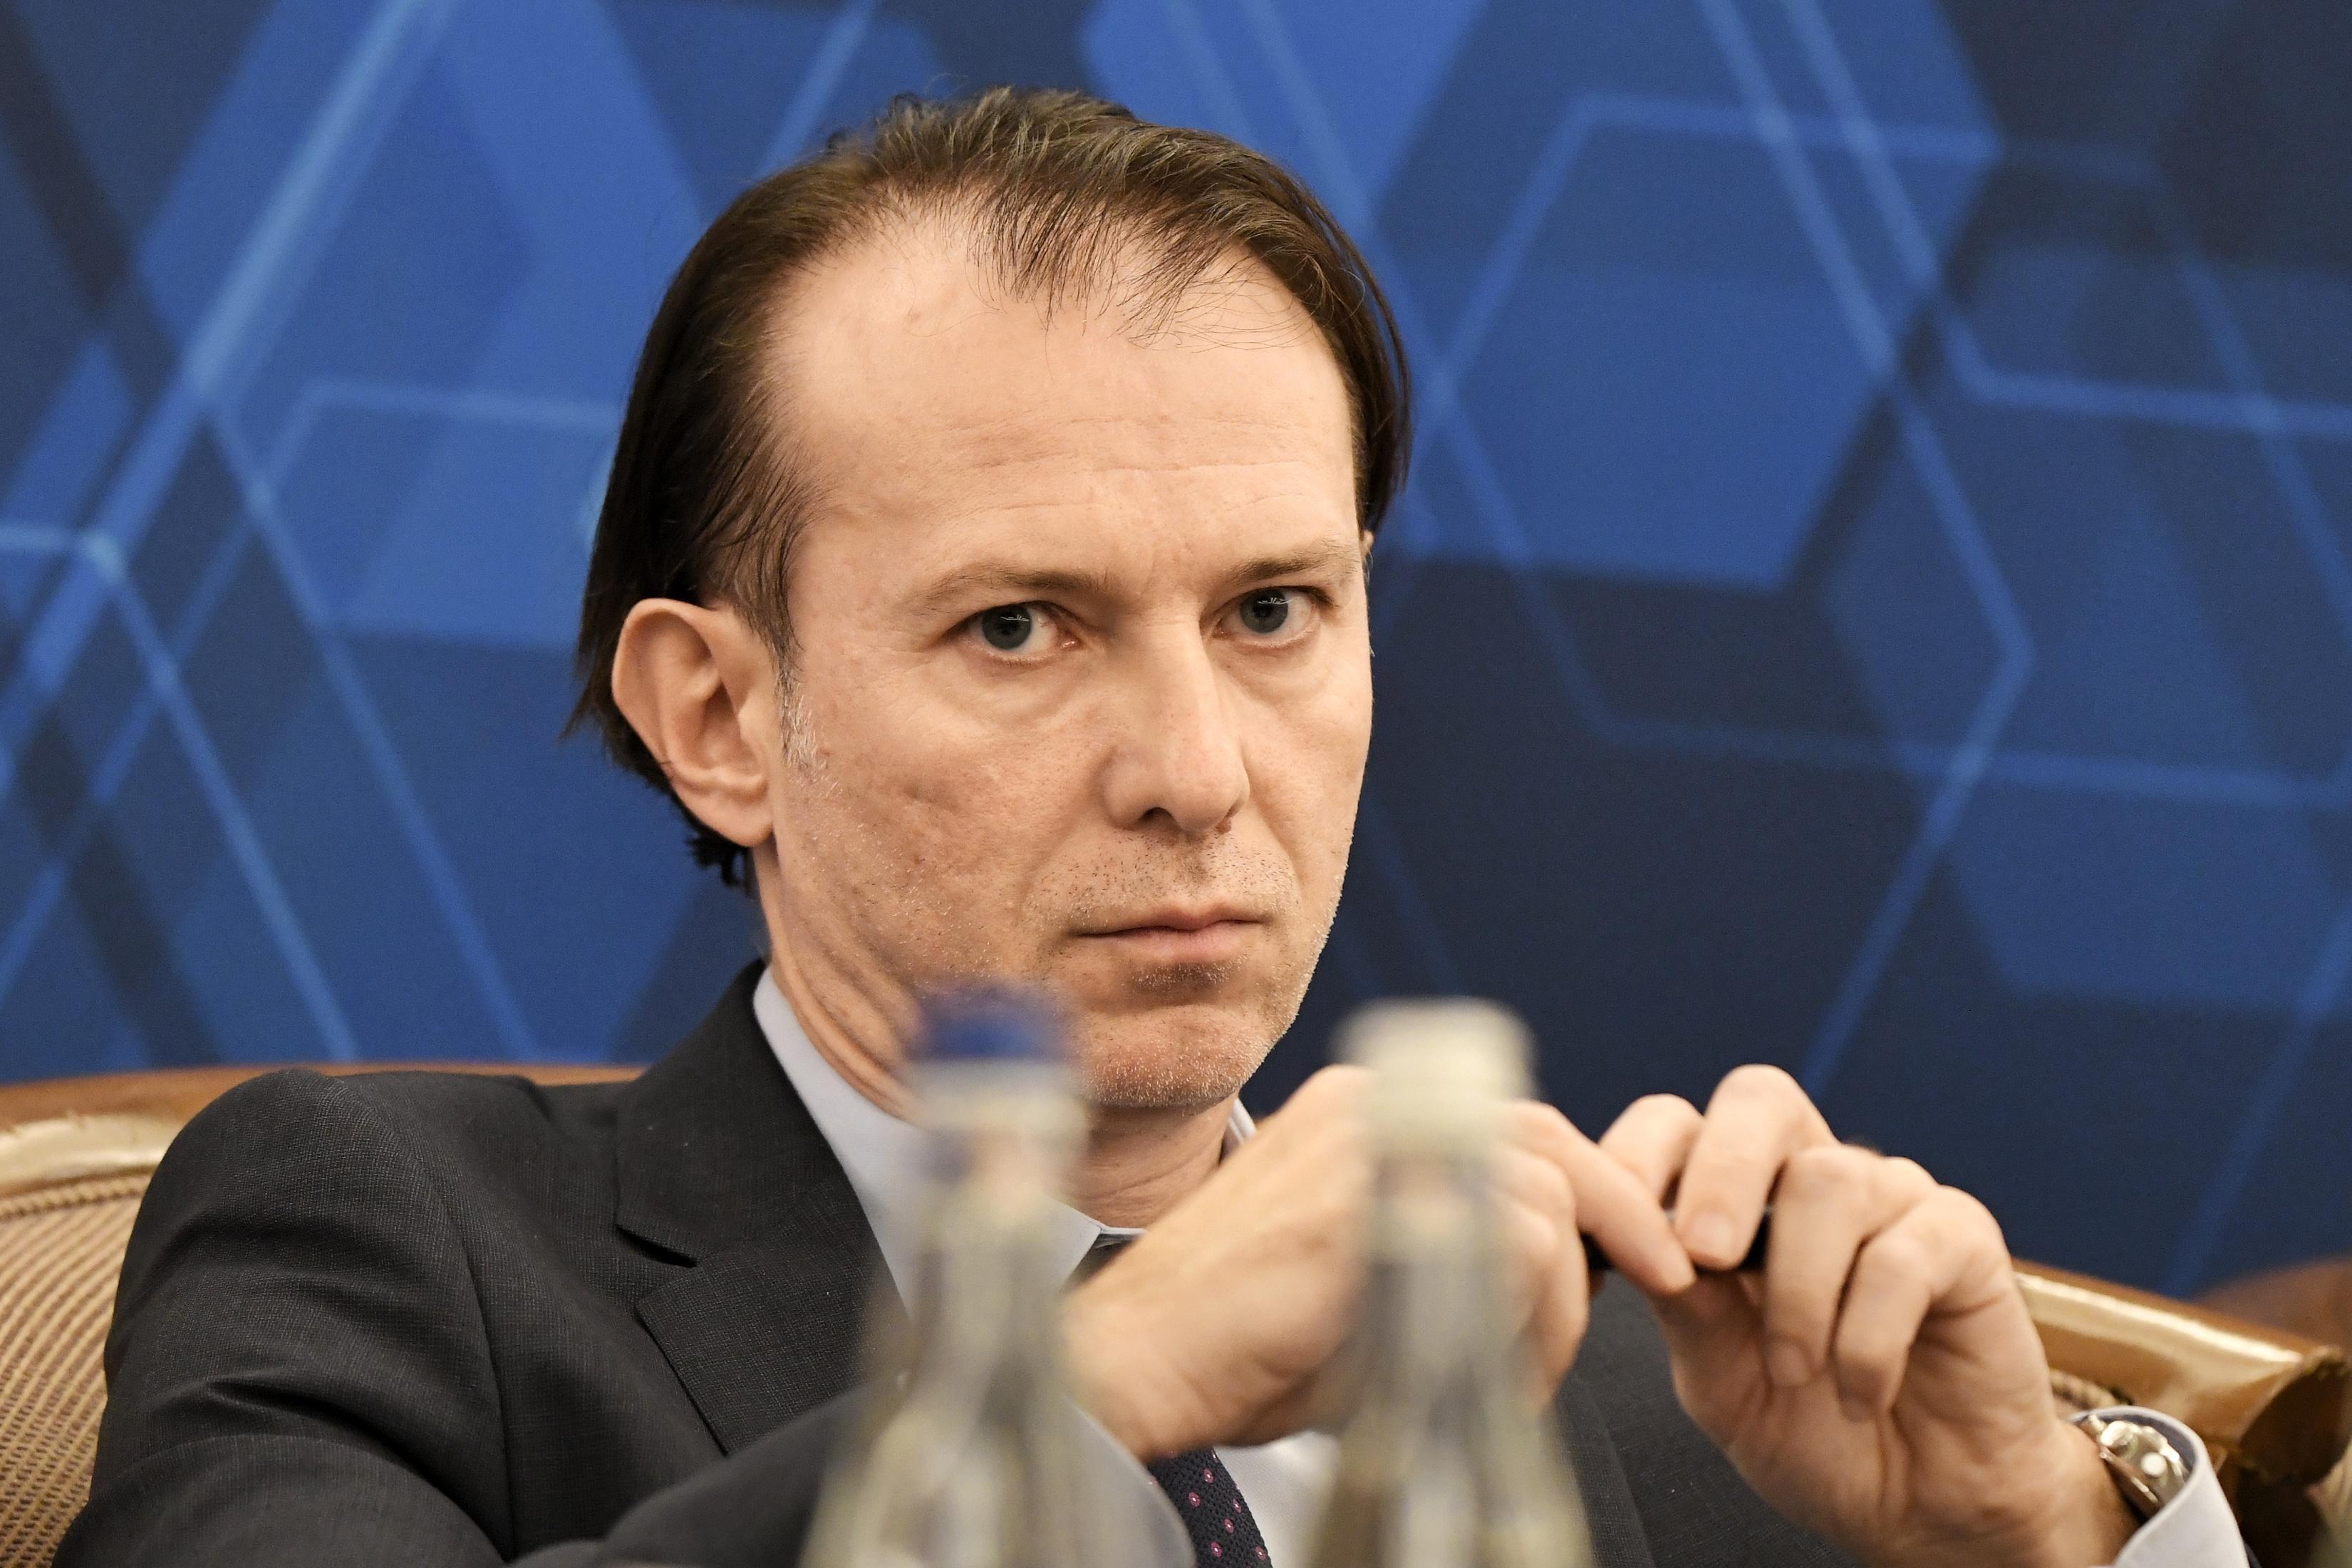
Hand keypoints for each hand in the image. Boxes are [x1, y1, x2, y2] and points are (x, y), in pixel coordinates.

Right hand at [1063, 1066, 1691, 1456]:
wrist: (1140, 1362)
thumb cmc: (1241, 1340)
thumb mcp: (1362, 1267)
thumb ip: (1445, 1236)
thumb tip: (1554, 1255)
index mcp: (1364, 1110)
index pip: (1514, 1121)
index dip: (1592, 1182)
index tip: (1641, 1245)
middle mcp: (1370, 1107)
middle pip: (1544, 1138)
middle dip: (1621, 1212)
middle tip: (1670, 1275)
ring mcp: (1366, 1148)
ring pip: (1538, 1205)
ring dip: (1561, 1302)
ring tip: (1521, 1370)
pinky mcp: (1366, 1205)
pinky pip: (1507, 1248)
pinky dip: (1530, 1321)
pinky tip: (1493, 1374)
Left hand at [1599, 1067, 2137, 1567]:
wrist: (1923, 1510)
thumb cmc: (1815, 1435)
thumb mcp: (1719, 1378)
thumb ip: (1682, 1307)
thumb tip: (1635, 1242)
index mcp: (1740, 1199)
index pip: (1678, 1124)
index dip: (1639, 1153)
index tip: (1615, 1222)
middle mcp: (1814, 1179)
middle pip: (1761, 1099)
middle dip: (1720, 1172)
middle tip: (1705, 1256)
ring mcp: (1893, 1200)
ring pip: (1831, 1181)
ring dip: (1797, 1290)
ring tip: (1794, 1372)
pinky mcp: (1962, 1240)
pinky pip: (1905, 1254)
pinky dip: (1867, 1335)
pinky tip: (1857, 1393)